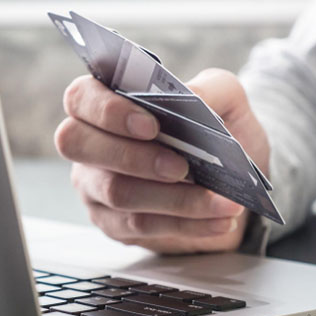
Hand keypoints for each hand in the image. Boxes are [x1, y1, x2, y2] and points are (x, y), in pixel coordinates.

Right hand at [54, 69, 269, 253]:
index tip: (151, 126)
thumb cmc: (217, 130)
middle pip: (79, 145)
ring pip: (117, 192)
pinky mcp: (112, 222)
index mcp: (106, 102)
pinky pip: (140, 225)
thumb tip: (191, 101)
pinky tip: (219, 220)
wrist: (235, 178)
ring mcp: (94, 185)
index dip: (108, 111)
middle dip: (132, 157)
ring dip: (174, 197)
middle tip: (180, 167)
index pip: (81, 97)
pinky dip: (185, 223)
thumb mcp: (224, 98)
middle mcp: (90, 142)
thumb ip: (209, 91)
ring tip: (221, 200)